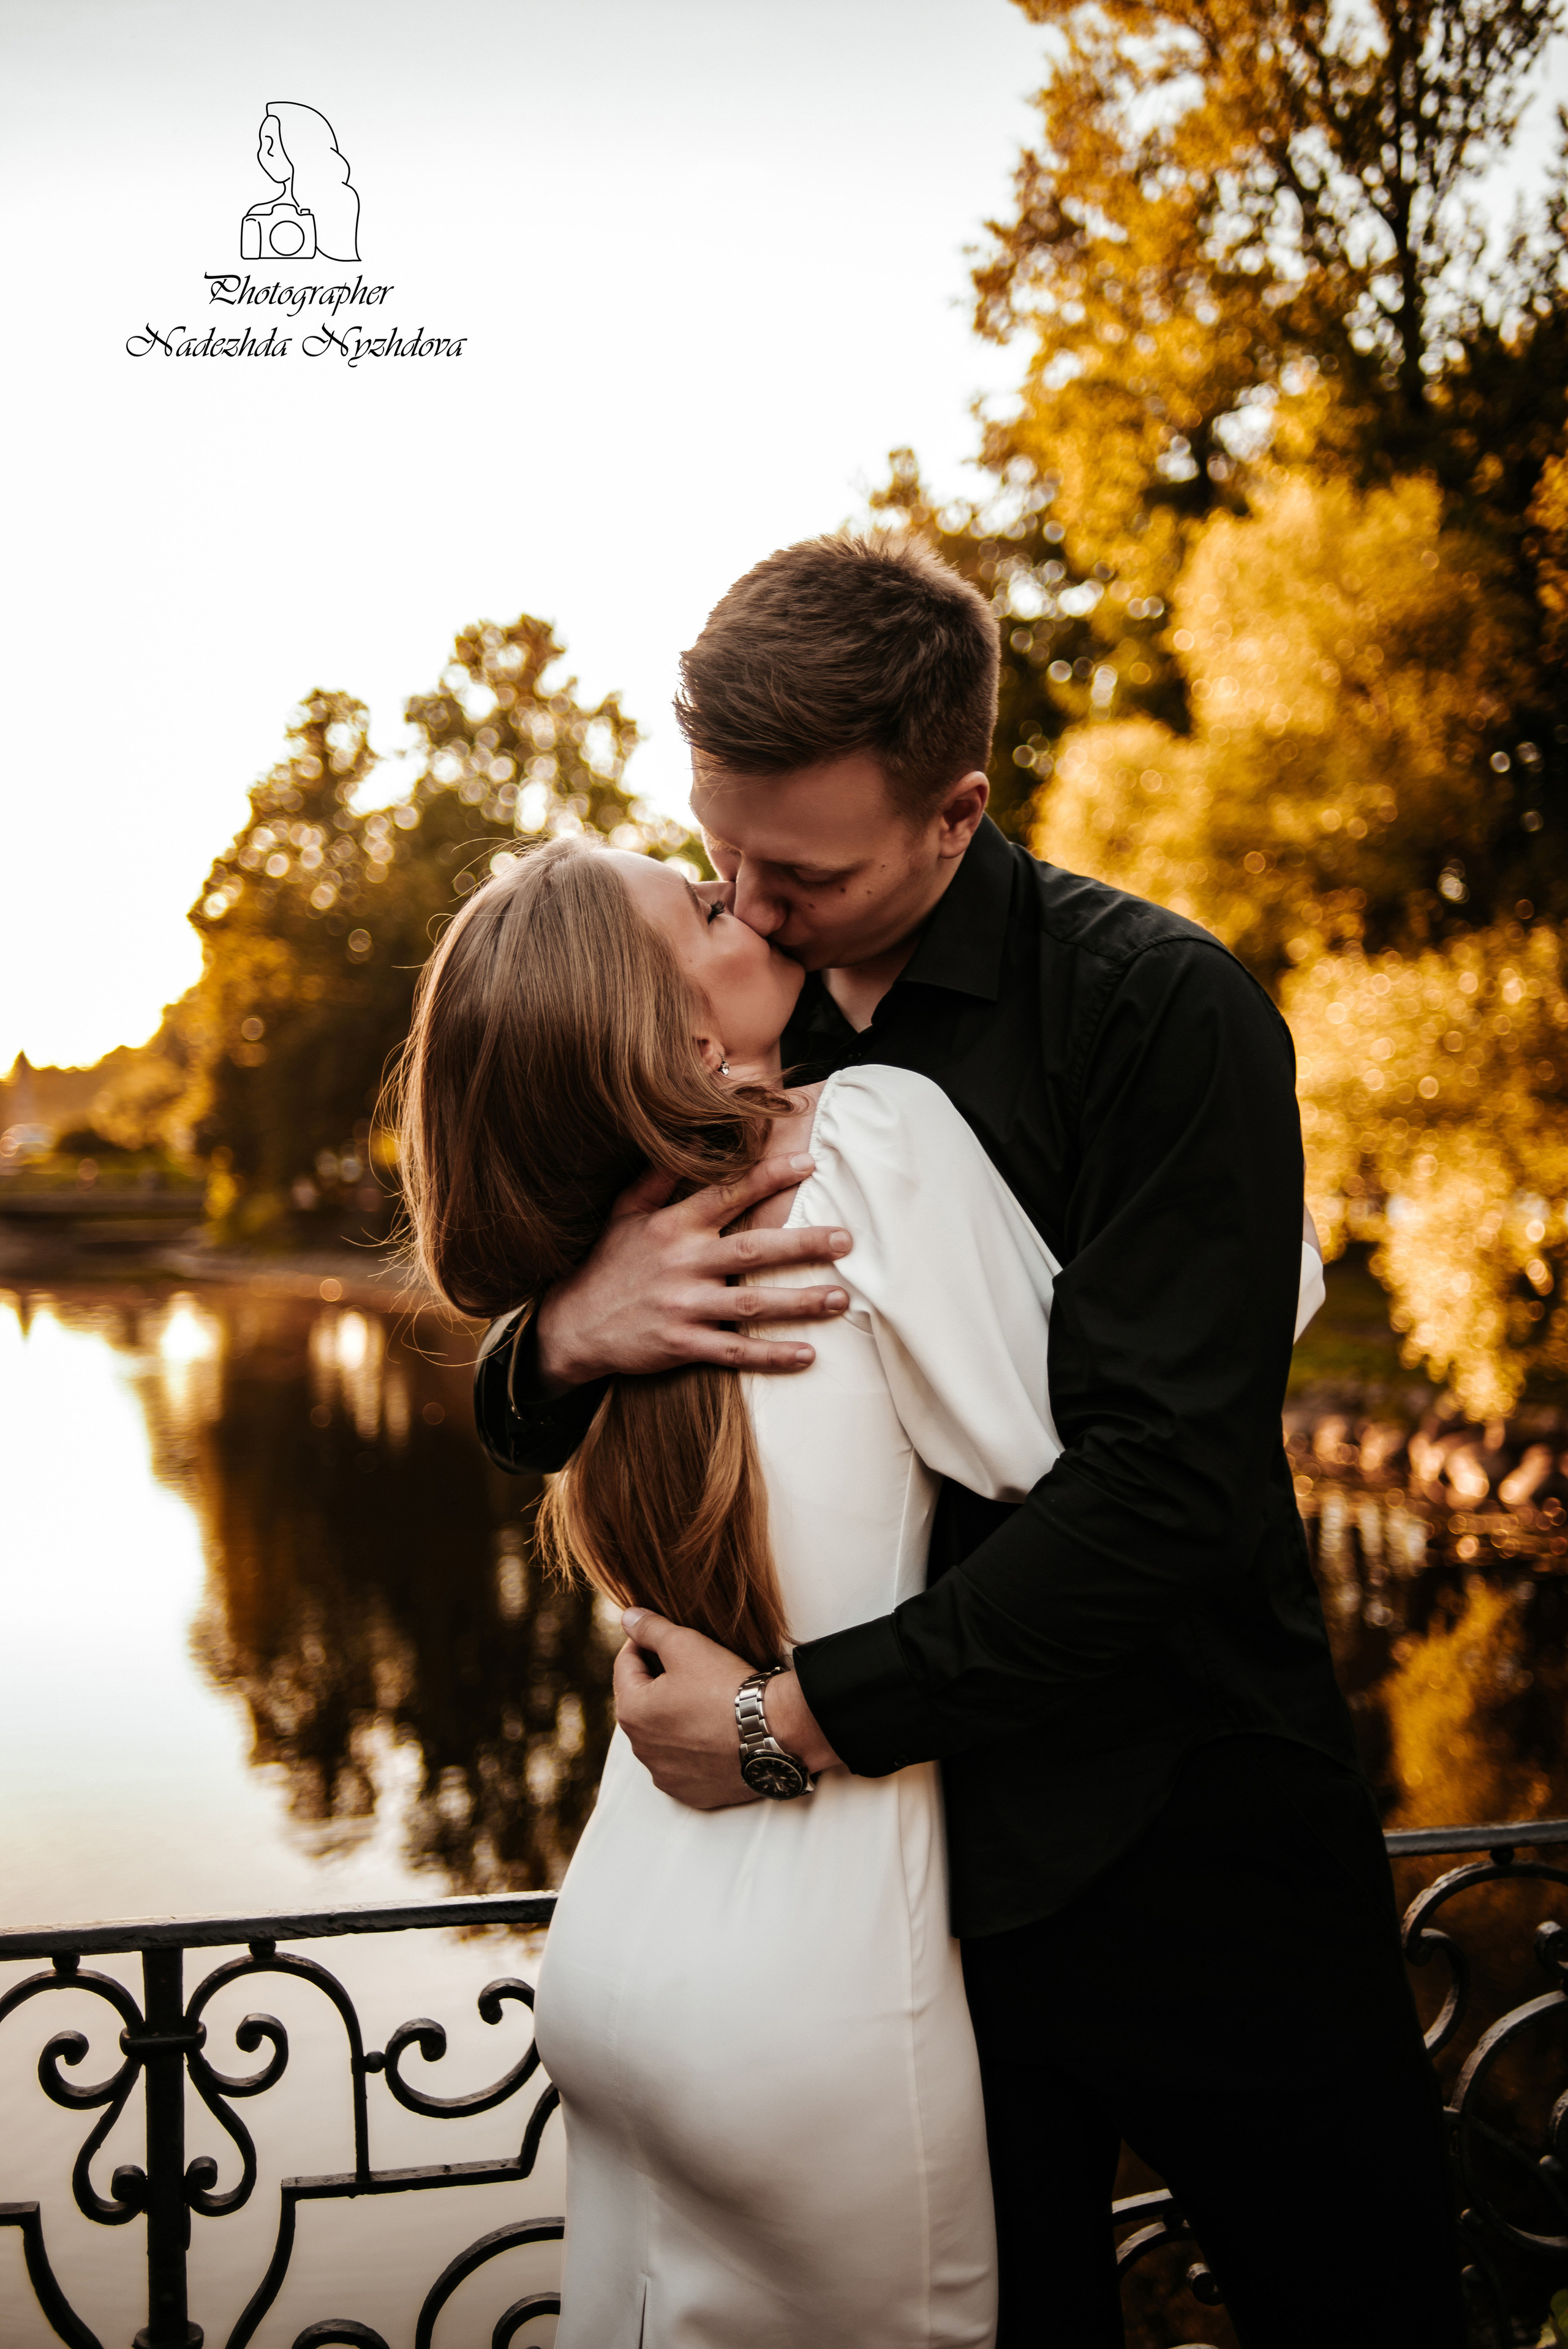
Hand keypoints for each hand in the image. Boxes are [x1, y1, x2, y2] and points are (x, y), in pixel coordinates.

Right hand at [533, 1158, 852, 1390]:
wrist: (571, 1325)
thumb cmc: (607, 1264)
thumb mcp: (624, 1213)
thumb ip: (658, 1177)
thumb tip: (687, 1137)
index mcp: (673, 1225)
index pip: (728, 1193)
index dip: (769, 1177)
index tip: (809, 1163)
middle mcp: (682, 1263)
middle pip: (753, 1250)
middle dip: (802, 1243)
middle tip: (846, 1241)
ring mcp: (683, 1306)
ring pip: (751, 1304)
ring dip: (799, 1302)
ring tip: (840, 1299)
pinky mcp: (681, 1344)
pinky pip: (734, 1352)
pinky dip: (771, 1356)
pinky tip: (808, 1354)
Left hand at [614, 1609, 839, 1808]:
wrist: (774, 1733)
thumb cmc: (727, 1688)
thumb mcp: (686, 1645)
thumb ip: (650, 1629)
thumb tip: (627, 1617)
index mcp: (632, 1711)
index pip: (625, 1665)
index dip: (643, 1643)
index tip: (663, 1636)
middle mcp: (641, 1749)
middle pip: (642, 1702)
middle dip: (658, 1682)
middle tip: (690, 1667)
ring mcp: (665, 1775)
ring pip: (661, 1735)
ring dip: (673, 1716)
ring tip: (705, 1699)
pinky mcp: (690, 1792)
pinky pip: (682, 1763)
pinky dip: (691, 1747)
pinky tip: (713, 1731)